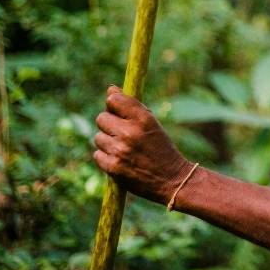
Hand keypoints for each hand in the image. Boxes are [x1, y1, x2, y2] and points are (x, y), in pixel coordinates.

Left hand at [93, 85, 188, 205]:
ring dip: (107, 142)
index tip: (117, 111)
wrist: (172, 179)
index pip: (114, 100)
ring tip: (123, 149)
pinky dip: (105, 157)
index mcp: (143, 118)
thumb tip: (110, 90)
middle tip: (120, 132)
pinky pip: (97, 155)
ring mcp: (120, 150)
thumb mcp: (152, 123)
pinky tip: (119, 159)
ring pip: (98, 137)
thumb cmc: (161, 148)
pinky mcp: (113, 167)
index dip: (113, 104)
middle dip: (108, 124)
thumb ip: (131, 107)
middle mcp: (130, 132)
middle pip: (101, 118)